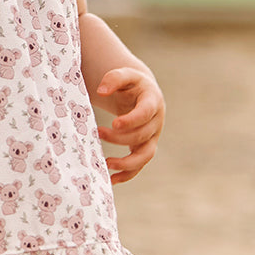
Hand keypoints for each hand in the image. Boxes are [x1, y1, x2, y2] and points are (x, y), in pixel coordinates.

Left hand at [93, 66, 164, 183]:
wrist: (141, 93)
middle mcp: (156, 121)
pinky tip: (112, 179)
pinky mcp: (145, 147)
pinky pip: (140, 165)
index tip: (114, 124)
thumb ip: (113, 78)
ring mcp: (152, 137)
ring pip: (145, 155)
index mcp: (153, 100)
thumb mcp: (124, 75)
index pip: (146, 113)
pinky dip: (128, 174)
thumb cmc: (130, 83)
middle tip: (98, 132)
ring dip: (127, 162)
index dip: (132, 120)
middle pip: (141, 135)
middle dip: (119, 138)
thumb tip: (100, 91)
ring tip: (106, 163)